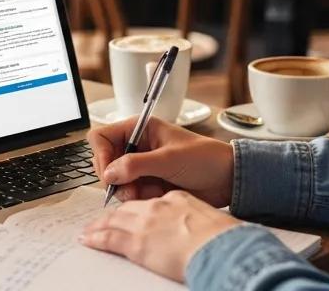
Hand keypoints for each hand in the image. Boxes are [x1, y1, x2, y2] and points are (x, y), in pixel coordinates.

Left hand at [79, 190, 244, 281]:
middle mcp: (157, 207)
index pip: (151, 201)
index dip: (139, 207)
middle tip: (103, 219)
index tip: (135, 213)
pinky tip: (88, 240)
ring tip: (90, 230)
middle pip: (128, 208)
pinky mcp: (136, 243)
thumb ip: (195, 217)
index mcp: (176, 199)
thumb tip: (197, 228)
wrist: (220, 247)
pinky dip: (96, 238)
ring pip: (114, 221)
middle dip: (114, 214)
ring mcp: (145, 224)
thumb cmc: (222, 236)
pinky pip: (109, 238)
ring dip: (100, 225)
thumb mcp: (209, 217)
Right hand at [88, 117, 233, 205]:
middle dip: (115, 179)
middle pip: (105, 162)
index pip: (102, 137)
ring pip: (116, 182)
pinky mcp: (147, 184)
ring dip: (128, 191)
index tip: (110, 173)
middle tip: (130, 189)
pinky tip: (155, 197)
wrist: (227, 180)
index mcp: (139, 129)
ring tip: (148, 194)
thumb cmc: (205, 158)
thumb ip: (136, 165)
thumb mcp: (169, 159)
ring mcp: (140, 167)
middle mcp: (136, 146)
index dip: (101, 155)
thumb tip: (109, 174)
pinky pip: (129, 194)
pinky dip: (138, 199)